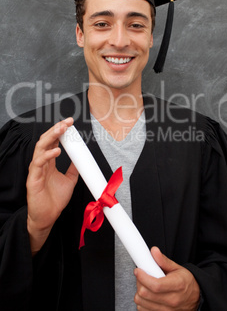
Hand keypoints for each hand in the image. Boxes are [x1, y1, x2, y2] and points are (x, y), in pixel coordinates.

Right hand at [27, 118, 78, 253]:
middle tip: (66, 122)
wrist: (48, 217)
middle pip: (46, 141)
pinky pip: (38, 163)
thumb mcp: (70, 180)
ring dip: (50, 137)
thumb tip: (81, 158)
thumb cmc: (55, 199)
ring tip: (61, 129)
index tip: (69, 123)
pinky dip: (47, 155)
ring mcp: (36, 170)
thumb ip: (74, 168)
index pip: (52, 141)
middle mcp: (41, 163)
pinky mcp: (33, 179)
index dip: (59, 131)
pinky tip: (56, 151)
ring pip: (40, 148)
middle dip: (55, 129)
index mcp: (49, 162)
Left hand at [134, 247, 199, 309]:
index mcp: (177, 285)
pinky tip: (147, 295)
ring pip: (142, 304)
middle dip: (139, 283)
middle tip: (141, 276)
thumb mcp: (177, 268)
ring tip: (144, 285)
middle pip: (146, 294)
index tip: (138, 271)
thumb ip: (163, 260)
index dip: (143, 277)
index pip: (155, 285)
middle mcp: (172, 300)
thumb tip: (154, 251)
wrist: (195, 297)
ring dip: (139, 293)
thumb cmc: (186, 282)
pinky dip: (142, 303)